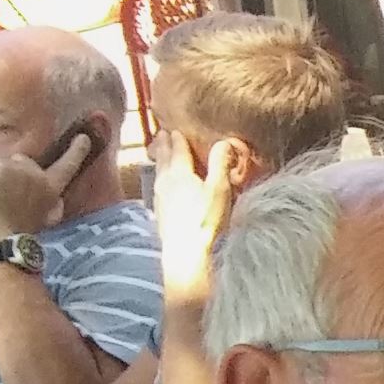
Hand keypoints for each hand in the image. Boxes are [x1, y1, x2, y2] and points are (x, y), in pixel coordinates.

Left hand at [0, 129, 92, 238]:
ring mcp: (17, 169)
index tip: (83, 137)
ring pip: (0, 163)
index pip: (67, 165)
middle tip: (7, 194)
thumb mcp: (48, 216)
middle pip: (21, 160)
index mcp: (51, 187)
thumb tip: (54, 196)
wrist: (4, 237)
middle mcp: (37, 174)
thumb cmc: (24, 230)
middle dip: (14, 171)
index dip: (76, 151)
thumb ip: (49, 199)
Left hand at [153, 136, 241, 311]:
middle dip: (164, 143)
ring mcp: (160, 197)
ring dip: (161, 160)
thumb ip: (221, 164)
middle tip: (164, 133)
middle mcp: (165, 181)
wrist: (187, 256)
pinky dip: (163, 178)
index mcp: (180, 172)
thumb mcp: (220, 190)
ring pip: (158, 171)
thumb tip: (224, 141)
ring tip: (162, 153)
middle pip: (163, 156)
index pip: (177, 146)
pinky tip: (166, 184)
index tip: (177, 127)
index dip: (178, 136)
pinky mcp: (160, 212)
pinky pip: (159, 187)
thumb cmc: (206, 222)